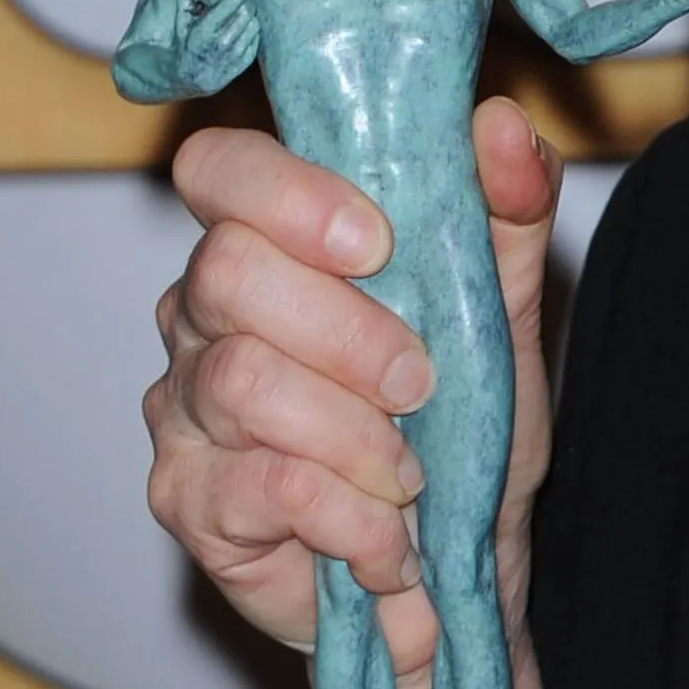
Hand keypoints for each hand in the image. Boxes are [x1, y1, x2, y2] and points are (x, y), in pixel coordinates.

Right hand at [142, 99, 565, 675]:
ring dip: (358, 437)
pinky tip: (388, 540)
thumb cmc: (467, 424)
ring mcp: (182, 406)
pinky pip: (261, 486)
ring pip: (244, 383)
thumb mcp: (505, 310)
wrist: (462, 565)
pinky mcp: (185, 500)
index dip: (286, 194)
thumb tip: (496, 123)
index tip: (376, 244)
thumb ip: (506, 209)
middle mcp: (201, 312)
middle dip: (349, 334)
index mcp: (269, 241)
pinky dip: (352, 518)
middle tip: (422, 384)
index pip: (219, 169)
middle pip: (227, 274)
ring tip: (412, 477)